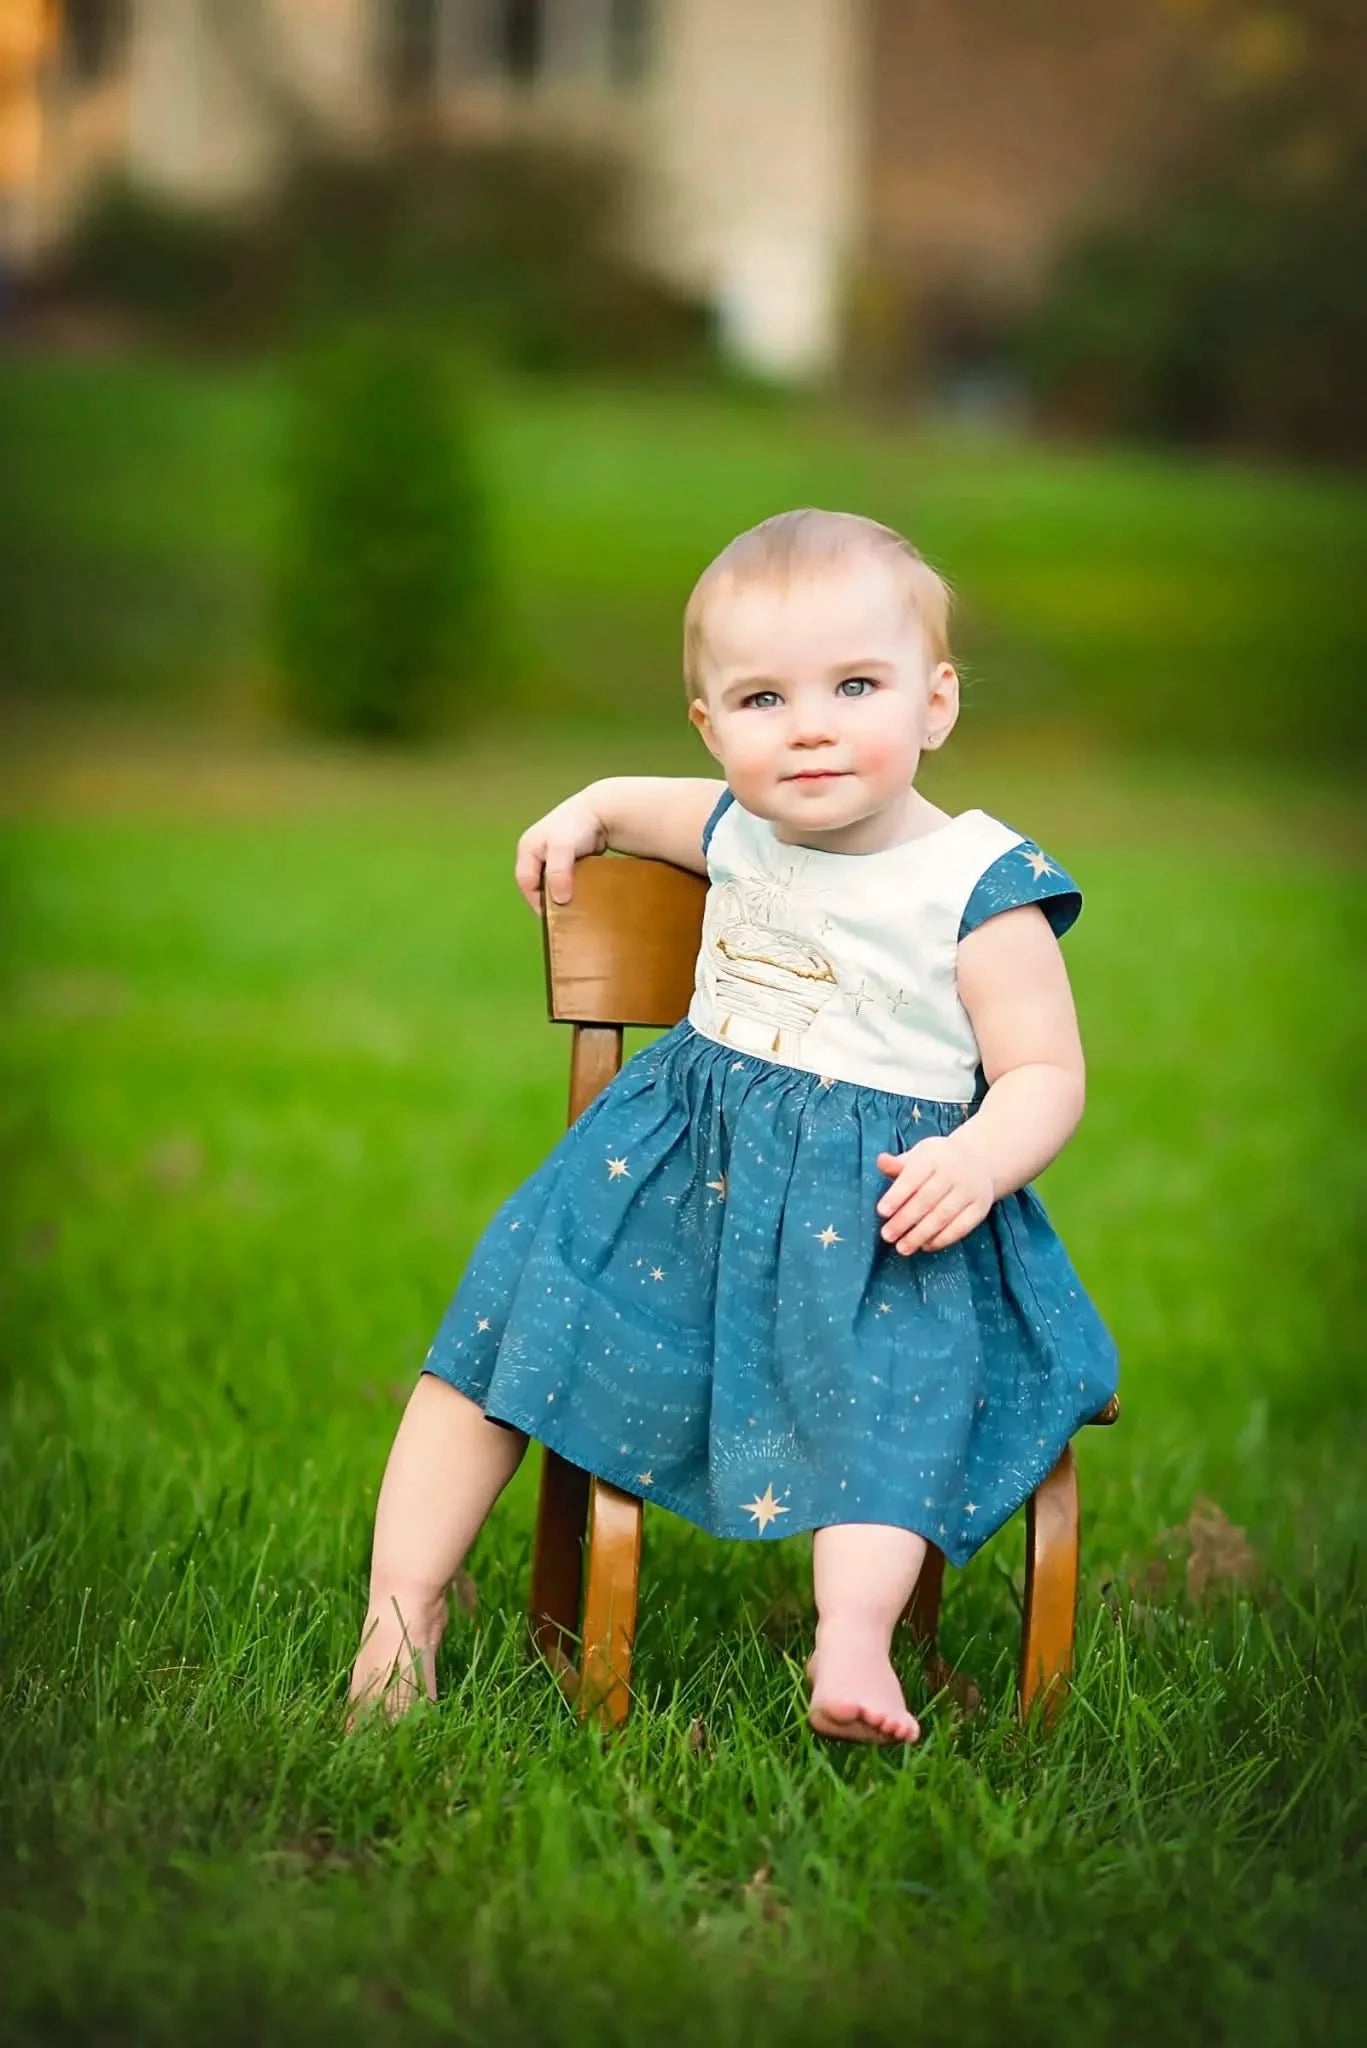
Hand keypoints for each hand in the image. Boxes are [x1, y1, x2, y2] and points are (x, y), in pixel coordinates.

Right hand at [514, 789, 608, 913]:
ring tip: (575, 904)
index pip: (526, 883)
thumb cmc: (577, 825)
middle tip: (566, 912)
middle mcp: (535, 853)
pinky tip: (582, 892)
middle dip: (549, 898)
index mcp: (527, 849)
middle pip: (537, 883)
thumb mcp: (562, 848)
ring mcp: (550, 855)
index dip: (537, 899)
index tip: (555, 915)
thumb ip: (557, 872)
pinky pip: (564, 878)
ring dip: (561, 893)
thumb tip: (559, 899)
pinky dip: (571, 886)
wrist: (602, 811)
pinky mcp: (566, 858)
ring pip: (550, 882)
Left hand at [875, 1132, 994, 1254]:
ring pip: (943, 1216)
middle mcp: (955, 1172)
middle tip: (887, 1235)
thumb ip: (898, 1165)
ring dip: (920, 1234)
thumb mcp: (918, 1157)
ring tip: (902, 1248)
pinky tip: (925, 1246)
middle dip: (905, 1219)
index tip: (881, 1212)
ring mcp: (970, 1190)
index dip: (897, 1195)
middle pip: (927, 1199)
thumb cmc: (936, 1163)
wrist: (978, 1161)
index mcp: (934, 1157)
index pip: (914, 1176)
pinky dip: (942, 1239)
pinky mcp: (980, 1208)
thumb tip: (881, 1161)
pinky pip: (961, 1227)